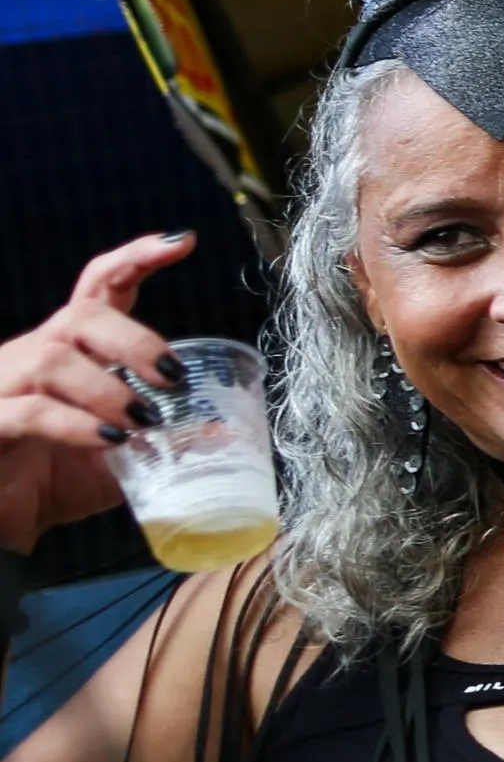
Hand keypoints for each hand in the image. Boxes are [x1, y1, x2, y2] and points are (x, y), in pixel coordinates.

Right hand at [0, 233, 191, 554]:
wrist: (1, 518)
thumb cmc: (52, 478)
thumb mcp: (121, 458)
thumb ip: (163, 440)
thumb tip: (224, 431)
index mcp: (70, 351)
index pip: (99, 287)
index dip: (136, 259)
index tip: (182, 243)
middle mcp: (34, 356)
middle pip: (82, 315)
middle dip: (135, 340)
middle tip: (173, 377)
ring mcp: (6, 385)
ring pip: (54, 358)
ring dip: (108, 387)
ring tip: (143, 421)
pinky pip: (30, 410)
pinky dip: (76, 424)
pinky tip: (108, 442)